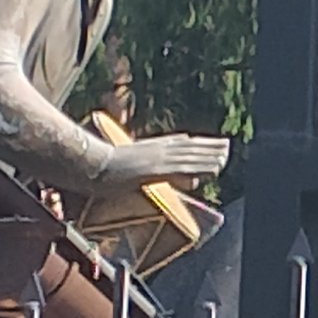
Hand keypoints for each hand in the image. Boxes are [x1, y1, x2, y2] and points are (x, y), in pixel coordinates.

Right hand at [97, 131, 229, 190]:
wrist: (90, 165)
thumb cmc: (100, 167)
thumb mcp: (122, 166)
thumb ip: (136, 168)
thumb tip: (144, 175)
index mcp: (149, 148)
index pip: (179, 144)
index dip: (196, 144)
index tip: (210, 143)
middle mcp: (157, 150)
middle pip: (188, 147)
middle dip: (208, 147)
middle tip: (227, 145)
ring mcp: (158, 158)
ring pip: (190, 156)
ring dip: (209, 155)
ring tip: (226, 155)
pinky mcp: (157, 169)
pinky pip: (184, 168)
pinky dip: (201, 167)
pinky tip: (215, 168)